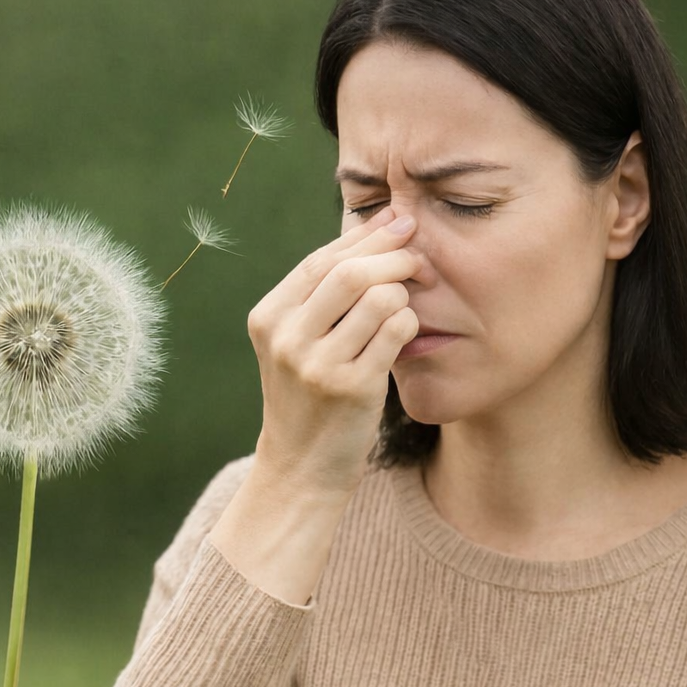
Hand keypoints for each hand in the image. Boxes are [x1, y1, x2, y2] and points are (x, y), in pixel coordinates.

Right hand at [245, 206, 420, 498]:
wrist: (300, 466)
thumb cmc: (308, 395)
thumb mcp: (295, 342)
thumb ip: (321, 293)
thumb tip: (375, 226)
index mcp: (268, 318)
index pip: (320, 260)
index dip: (364, 236)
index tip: (397, 219)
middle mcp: (287, 338)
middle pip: (350, 272)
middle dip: (392, 255)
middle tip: (418, 256)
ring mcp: (316, 364)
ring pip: (377, 298)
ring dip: (403, 292)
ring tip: (406, 302)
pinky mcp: (350, 388)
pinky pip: (395, 332)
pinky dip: (408, 323)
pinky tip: (406, 332)